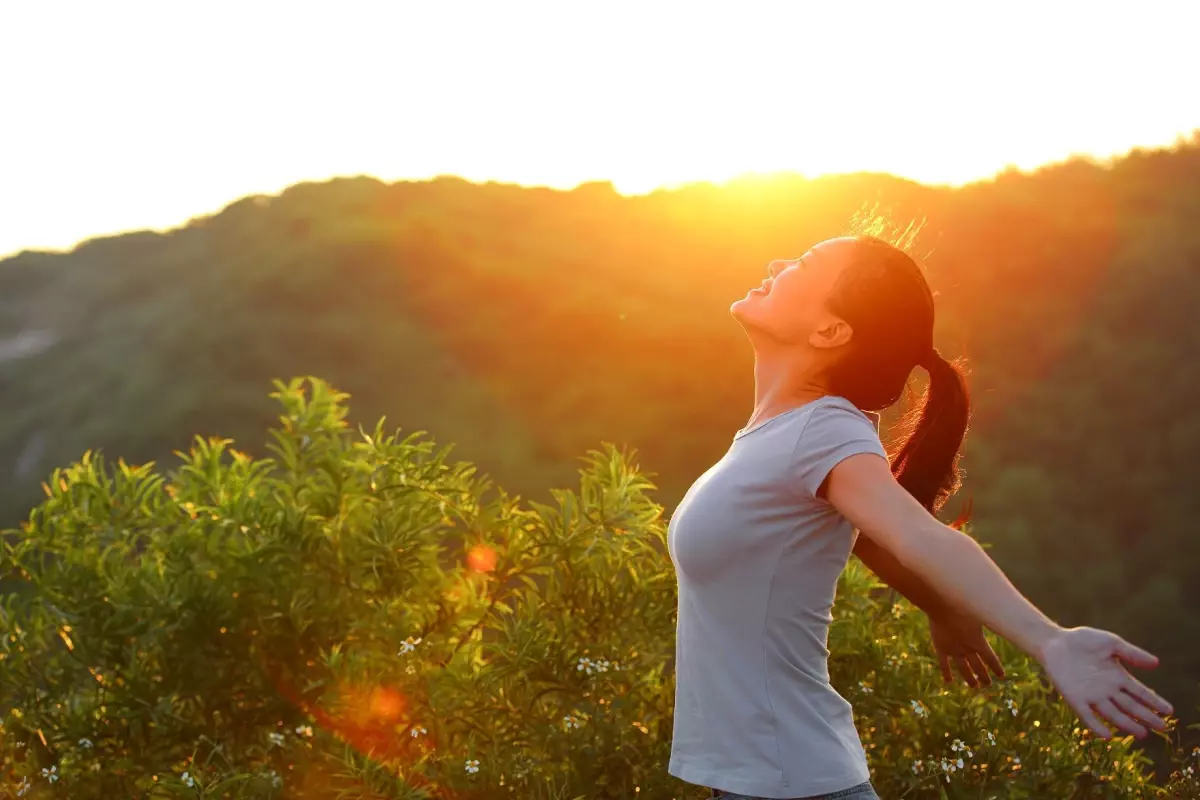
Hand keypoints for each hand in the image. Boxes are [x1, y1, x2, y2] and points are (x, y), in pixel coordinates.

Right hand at [929, 610, 1005, 687]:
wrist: (942, 605)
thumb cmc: (963, 604)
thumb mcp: (981, 612)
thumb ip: (991, 619)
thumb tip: (1006, 617)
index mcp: (978, 642)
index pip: (991, 659)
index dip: (996, 668)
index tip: (1001, 676)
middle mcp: (967, 649)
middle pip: (978, 666)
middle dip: (984, 676)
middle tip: (987, 684)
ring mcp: (953, 650)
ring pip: (963, 669)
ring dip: (969, 678)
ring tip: (974, 686)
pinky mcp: (940, 648)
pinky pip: (944, 664)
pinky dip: (946, 672)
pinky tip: (949, 681)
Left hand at [1038, 627, 1172, 738]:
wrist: (1055, 641)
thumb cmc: (1083, 641)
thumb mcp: (1111, 644)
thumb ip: (1132, 653)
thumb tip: (1157, 663)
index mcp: (1118, 677)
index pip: (1140, 693)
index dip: (1154, 702)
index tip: (1169, 711)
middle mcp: (1107, 690)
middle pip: (1130, 707)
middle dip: (1146, 717)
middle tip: (1163, 728)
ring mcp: (1092, 695)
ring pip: (1113, 714)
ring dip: (1127, 724)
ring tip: (1142, 734)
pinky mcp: (1075, 698)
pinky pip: (1087, 715)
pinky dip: (1096, 725)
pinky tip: (1107, 736)